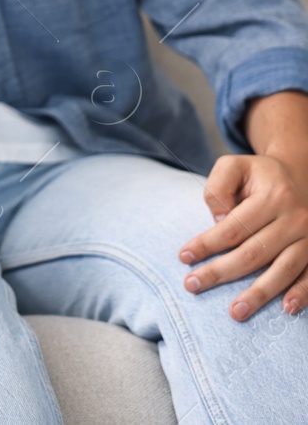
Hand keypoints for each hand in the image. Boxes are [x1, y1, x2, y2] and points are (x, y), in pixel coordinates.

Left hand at [178, 153, 307, 320]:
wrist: (301, 174)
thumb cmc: (258, 175)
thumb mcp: (233, 166)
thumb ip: (218, 188)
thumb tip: (217, 222)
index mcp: (272, 196)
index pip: (233, 228)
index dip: (206, 244)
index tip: (183, 257)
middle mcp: (296, 218)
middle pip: (254, 253)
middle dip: (221, 272)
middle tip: (192, 286)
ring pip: (283, 269)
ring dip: (259, 294)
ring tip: (235, 312)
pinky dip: (302, 294)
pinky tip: (286, 309)